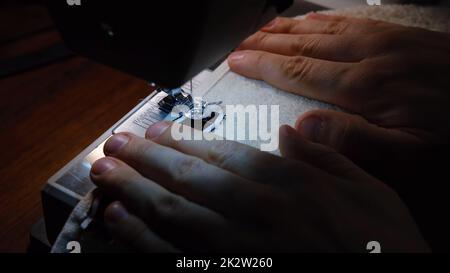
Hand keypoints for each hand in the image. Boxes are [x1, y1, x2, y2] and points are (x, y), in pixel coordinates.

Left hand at [89, 122, 428, 251]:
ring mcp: (237, 249)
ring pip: (172, 214)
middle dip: (144, 158)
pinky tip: (120, 220)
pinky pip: (176, 256)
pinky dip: (143, 238)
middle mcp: (255, 212)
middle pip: (187, 177)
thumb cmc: (380, 247)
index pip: (222, 152)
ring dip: (132, 190)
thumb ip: (325, 157)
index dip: (182, 139)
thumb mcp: (368, 190)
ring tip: (105, 173)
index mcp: (288, 184)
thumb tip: (291, 134)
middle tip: (114, 144)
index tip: (154, 130)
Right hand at [228, 14, 449, 181]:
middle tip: (237, 42)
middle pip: (305, 46)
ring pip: (323, 29)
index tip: (236, 60)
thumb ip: (356, 141)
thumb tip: (305, 125)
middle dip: (265, 43)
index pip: (299, 72)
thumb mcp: (411, 155)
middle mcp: (371, 56)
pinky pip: (349, 20)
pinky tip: (308, 20)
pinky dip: (320, 19)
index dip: (263, 65)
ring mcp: (386, 40)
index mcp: (367, 87)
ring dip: (286, 29)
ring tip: (260, 29)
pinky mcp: (400, 33)